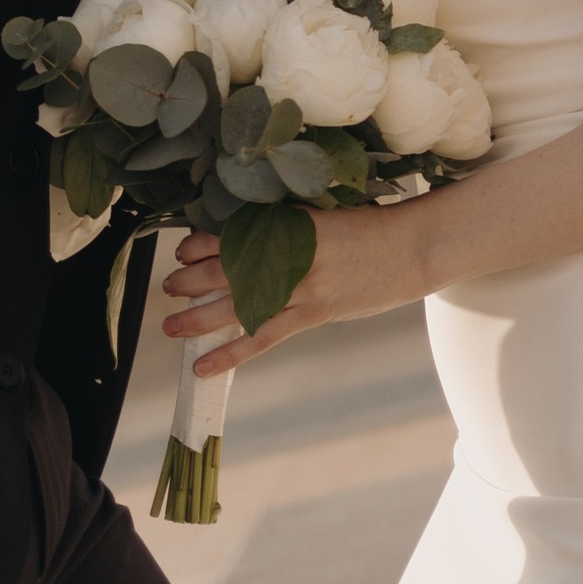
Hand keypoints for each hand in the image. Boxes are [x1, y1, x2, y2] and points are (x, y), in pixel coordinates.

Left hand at [160, 198, 434, 378]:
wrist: (413, 247)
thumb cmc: (372, 230)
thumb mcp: (325, 219)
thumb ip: (290, 230)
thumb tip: (254, 243)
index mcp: (290, 225)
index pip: (234, 235)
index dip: (204, 244)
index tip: (184, 250)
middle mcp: (290, 254)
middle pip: (228, 269)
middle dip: (192, 280)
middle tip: (168, 287)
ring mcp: (303, 286)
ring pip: (238, 304)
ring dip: (199, 316)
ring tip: (171, 325)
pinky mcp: (315, 312)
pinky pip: (263, 336)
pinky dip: (230, 352)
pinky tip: (204, 364)